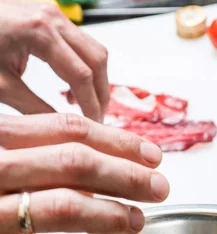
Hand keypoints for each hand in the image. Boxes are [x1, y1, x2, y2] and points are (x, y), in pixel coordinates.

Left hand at [0, 1, 108, 121]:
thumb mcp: (2, 87)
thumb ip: (35, 111)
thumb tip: (63, 132)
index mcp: (40, 32)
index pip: (82, 75)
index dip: (92, 106)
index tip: (94, 128)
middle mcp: (52, 17)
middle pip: (97, 59)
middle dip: (100, 93)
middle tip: (96, 120)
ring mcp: (52, 13)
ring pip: (93, 50)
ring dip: (95, 80)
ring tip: (84, 107)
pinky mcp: (49, 16)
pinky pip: (80, 43)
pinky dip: (84, 67)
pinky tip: (71, 87)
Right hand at [0, 112, 169, 233]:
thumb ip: (28, 153)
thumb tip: (97, 157)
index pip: (66, 131)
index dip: (118, 142)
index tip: (152, 155)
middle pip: (73, 164)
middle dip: (127, 175)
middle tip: (160, 188)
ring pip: (60, 208)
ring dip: (109, 214)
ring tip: (137, 221)